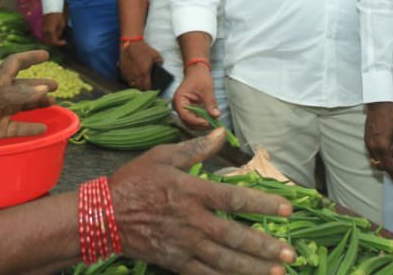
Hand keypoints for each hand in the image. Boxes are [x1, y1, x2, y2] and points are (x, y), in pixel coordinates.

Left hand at [0, 50, 55, 152]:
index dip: (30, 57)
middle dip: (39, 84)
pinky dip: (30, 127)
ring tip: (53, 103)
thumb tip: (44, 89)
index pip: (15, 63)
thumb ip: (21, 94)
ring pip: (22, 105)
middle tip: (55, 86)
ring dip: (37, 103)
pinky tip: (43, 129)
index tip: (46, 56)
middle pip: (23, 85)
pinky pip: (17, 127)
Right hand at [42, 11, 66, 45]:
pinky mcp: (43, 26)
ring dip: (52, 40)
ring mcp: (43, 29)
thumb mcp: (62, 24)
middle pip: (49, 42)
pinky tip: (54, 34)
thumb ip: (60, 32)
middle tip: (61, 41)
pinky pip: (45, 35)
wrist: (51, 7)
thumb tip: (59, 36)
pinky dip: (49, 37)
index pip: (54, 41)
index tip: (64, 42)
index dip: (60, 43)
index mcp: (51, 31)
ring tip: (58, 38)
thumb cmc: (58, 15)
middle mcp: (45, 31)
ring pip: (46, 38)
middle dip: (55, 43)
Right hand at [110, 129, 295, 273]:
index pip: (235, 199)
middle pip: (235, 235)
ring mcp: (184, 245)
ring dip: (252, 267)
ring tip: (277, 272)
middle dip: (265, 245)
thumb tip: (221, 133)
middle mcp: (192, 220)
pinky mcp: (175, 262)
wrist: (101, 216)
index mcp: (192, 191)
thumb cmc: (134, 182)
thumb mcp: (162, 156)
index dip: (263, 204)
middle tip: (291, 253)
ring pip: (224, 260)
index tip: (287, 210)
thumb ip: (195, 149)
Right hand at [120, 39, 163, 89]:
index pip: (146, 87)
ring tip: (138, 82)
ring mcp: (128, 74)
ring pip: (131, 85)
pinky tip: (132, 77)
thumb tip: (160, 66)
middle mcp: (135, 76)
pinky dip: (129, 80)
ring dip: (135, 84)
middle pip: (139, 88)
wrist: (131, 43)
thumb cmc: (144, 49)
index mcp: (144, 73)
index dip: (149, 88)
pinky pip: (125, 79)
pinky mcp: (122, 71)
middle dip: (142, 87)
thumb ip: (160, 62)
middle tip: (144, 84)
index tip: (150, 86)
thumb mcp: (156, 55)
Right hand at [172, 66, 218, 129]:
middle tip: (213, 125)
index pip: (185, 116)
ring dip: (201, 124)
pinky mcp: (188, 110)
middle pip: (187, 121)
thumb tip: (216, 115)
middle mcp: (178, 107)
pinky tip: (210, 120)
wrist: (197, 71)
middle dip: (200, 124)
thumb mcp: (207, 90)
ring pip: (191, 122)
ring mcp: (183, 109)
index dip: (196, 121)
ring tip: (213, 123)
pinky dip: (201, 120)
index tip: (208, 123)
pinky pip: (194, 118)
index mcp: (179, 100)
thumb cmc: (200, 77)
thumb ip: (211, 103)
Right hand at [364, 102, 392, 185]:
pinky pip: (372, 154)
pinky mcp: (366, 140)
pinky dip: (378, 157)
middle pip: (380, 166)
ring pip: (375, 161)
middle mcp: (374, 148)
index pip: (388, 167)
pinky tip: (385, 152)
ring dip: (383, 164)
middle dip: (388, 170)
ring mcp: (368, 144)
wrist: (378, 105)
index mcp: (383, 147)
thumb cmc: (392, 118)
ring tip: (392, 160)